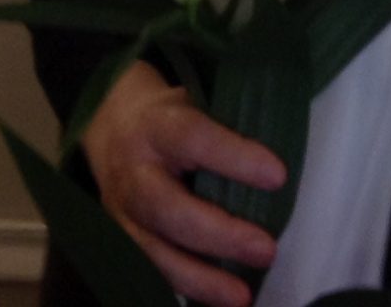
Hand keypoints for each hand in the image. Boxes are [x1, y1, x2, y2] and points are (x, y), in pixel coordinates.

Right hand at [79, 62, 284, 306]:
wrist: (110, 126)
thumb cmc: (171, 118)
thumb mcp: (194, 103)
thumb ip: (228, 127)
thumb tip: (280, 160)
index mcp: (156, 127)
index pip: (194, 139)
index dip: (234, 158)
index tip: (278, 176)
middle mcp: (133, 172)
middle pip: (170, 209)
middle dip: (220, 235)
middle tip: (266, 249)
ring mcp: (122, 213)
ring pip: (155, 253)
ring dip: (202, 279)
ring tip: (243, 295)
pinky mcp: (121, 241)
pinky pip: (152, 272)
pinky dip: (189, 289)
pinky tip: (221, 299)